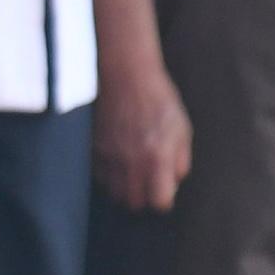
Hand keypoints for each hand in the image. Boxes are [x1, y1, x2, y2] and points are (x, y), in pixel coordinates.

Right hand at [93, 66, 193, 213]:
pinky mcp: (93, 148)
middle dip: (143, 195)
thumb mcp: (181, 127)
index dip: (164, 198)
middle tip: (147, 180)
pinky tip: (117, 155)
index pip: (159, 202)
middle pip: (134, 203)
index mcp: (157, 157)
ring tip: (131, 168)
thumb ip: (180, 160)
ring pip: (114, 191)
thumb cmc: (157, 97)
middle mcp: (131, 161)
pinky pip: (99, 175)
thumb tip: (175, 182)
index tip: (164, 189)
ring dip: (123, 186)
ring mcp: (109, 156)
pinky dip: (108, 172)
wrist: (124, 72)